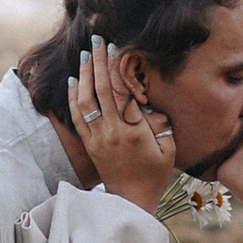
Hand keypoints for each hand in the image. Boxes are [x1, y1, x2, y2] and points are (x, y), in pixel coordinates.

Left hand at [70, 39, 179, 208]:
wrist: (130, 201)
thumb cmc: (154, 175)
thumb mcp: (168, 150)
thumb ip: (161, 125)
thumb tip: (149, 103)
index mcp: (134, 132)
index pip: (122, 93)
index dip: (117, 69)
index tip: (116, 49)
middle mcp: (111, 132)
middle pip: (101, 90)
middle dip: (98, 62)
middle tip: (97, 40)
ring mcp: (97, 138)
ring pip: (86, 100)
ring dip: (84, 75)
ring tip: (85, 54)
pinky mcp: (88, 144)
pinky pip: (77, 116)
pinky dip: (74, 96)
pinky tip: (74, 80)